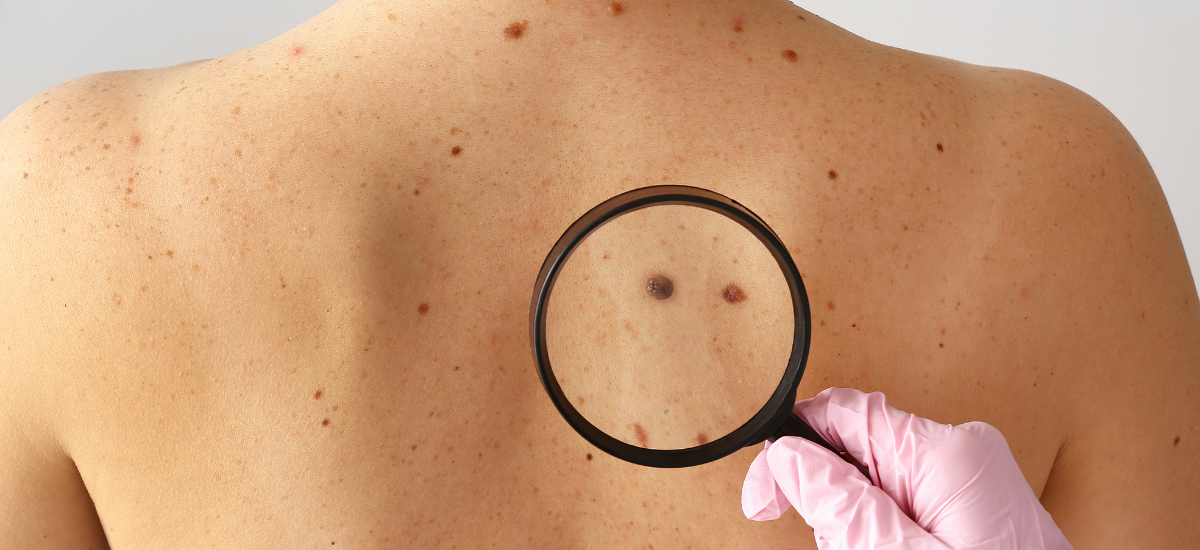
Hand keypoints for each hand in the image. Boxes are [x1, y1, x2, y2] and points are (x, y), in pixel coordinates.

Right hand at [741, 388, 1070, 549]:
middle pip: (857, 452)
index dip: (790, 448)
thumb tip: (788, 455)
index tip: (766, 495)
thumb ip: (839, 502)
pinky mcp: (977, 508)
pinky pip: (909, 507)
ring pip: (879, 485)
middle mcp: (965, 452)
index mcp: (946, 453)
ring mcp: (975, 480)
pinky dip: (889, 536)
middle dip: (832, 501)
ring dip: (860, 527)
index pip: (842, 412)